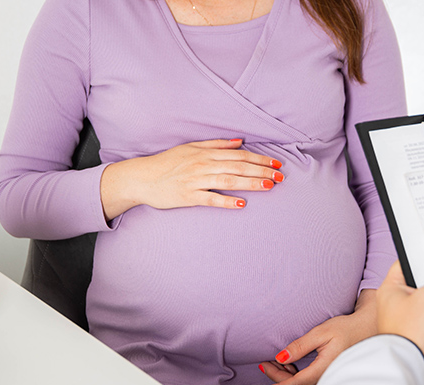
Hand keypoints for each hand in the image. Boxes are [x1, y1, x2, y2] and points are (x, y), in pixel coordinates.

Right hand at [100, 139, 282, 219]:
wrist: (142, 177)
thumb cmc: (167, 163)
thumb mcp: (191, 147)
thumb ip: (216, 144)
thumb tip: (239, 142)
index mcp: (206, 153)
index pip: (239, 155)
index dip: (260, 159)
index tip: (276, 163)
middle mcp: (203, 165)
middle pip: (238, 166)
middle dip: (262, 171)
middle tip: (281, 176)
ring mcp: (196, 180)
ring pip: (229, 180)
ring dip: (251, 183)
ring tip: (269, 186)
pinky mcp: (188, 196)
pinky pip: (211, 198)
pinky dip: (227, 201)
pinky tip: (242, 204)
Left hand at [257, 289, 377, 384]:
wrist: (366, 329)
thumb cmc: (346, 329)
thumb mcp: (321, 332)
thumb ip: (300, 346)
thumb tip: (281, 357)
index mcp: (326, 367)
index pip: (296, 383)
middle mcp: (328, 378)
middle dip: (277, 378)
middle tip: (265, 363)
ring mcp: (329, 379)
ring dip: (286, 378)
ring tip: (277, 362)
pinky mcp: (329, 378)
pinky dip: (295, 378)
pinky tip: (291, 365)